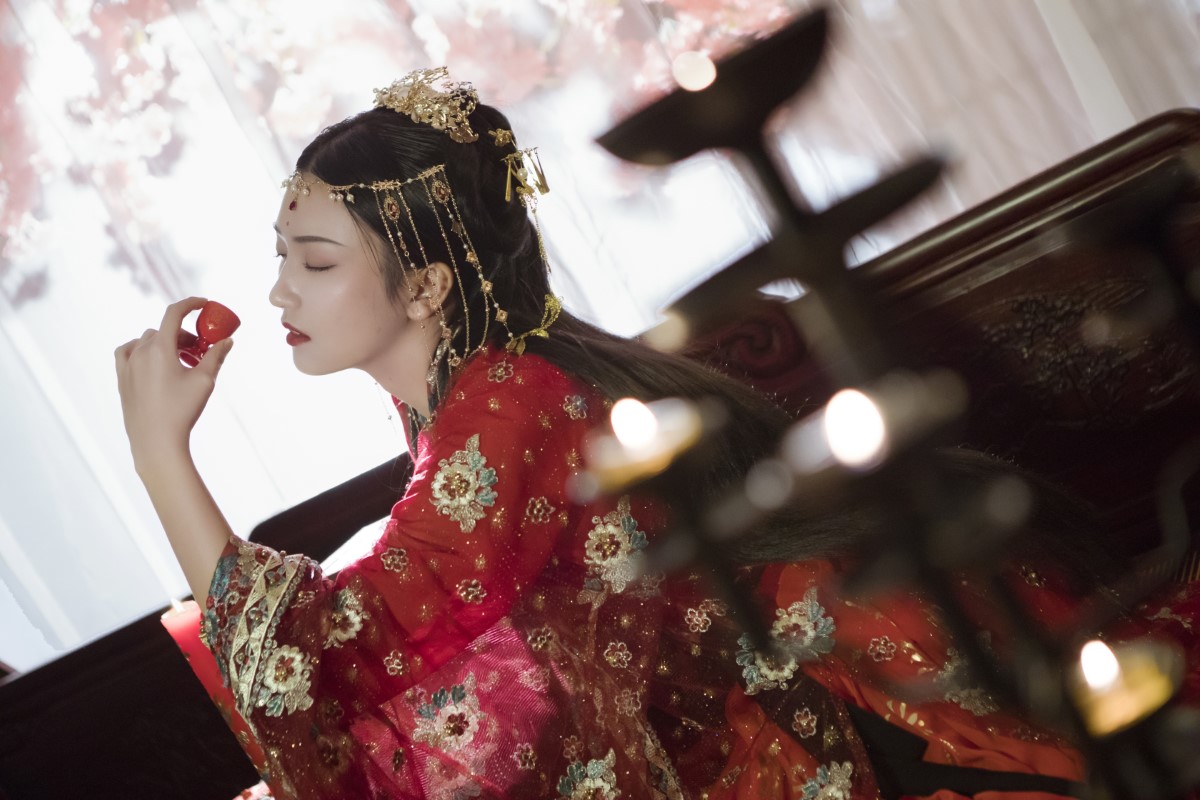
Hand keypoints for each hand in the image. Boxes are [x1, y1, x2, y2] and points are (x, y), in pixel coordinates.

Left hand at [115, 297, 234, 470]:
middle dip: (185, 336)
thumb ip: (216, 356)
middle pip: (165, 330)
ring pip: (147, 340)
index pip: (174, 313)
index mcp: (160, 349)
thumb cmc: (182, 411)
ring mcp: (127, 365)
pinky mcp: (121, 378)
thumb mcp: (205, 381)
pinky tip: (152, 361)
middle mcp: (140, 352)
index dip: (190, 304)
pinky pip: (128, 352)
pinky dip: (141, 349)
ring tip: (181, 363)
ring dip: (166, 344)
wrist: (156, 442)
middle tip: (200, 352)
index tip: (204, 303)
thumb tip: (227, 341)